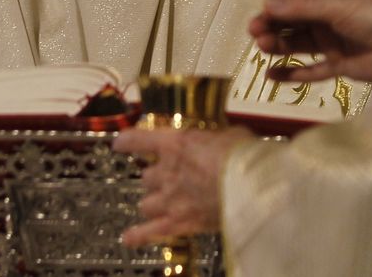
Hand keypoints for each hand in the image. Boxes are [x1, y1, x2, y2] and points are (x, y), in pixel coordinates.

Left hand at [113, 126, 252, 245]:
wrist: (252, 185)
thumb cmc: (244, 157)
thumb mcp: (230, 134)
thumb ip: (216, 139)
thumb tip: (220, 140)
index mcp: (176, 144)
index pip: (139, 140)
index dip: (127, 142)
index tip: (119, 143)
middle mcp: (167, 171)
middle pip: (146, 177)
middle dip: (156, 178)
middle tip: (168, 178)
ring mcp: (170, 199)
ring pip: (146, 204)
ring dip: (153, 203)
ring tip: (162, 204)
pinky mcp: (178, 223)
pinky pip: (150, 232)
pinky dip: (138, 235)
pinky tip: (128, 238)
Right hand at [247, 0, 371, 84]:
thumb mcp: (339, 6)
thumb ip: (303, 9)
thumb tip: (268, 5)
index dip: (278, 2)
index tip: (262, 12)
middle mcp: (330, 14)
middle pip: (293, 18)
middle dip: (273, 23)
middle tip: (254, 32)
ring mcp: (333, 40)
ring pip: (298, 42)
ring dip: (278, 44)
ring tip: (262, 48)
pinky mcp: (338, 65)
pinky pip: (309, 69)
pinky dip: (291, 72)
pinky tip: (272, 75)